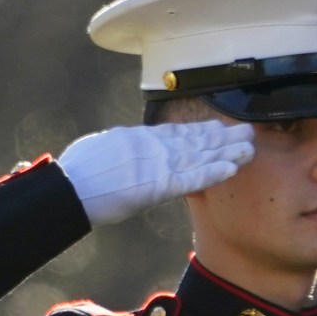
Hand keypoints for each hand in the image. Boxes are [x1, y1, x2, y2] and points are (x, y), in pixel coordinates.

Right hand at [55, 122, 256, 227]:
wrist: (67, 188)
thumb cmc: (77, 175)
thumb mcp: (102, 152)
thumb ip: (121, 151)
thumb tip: (125, 151)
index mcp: (136, 139)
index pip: (174, 133)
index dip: (200, 131)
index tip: (219, 127)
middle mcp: (150, 147)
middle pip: (193, 140)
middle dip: (221, 137)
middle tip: (247, 131)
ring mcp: (154, 164)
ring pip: (197, 156)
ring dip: (225, 152)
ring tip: (249, 148)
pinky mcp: (156, 184)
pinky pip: (190, 178)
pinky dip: (211, 173)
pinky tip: (231, 169)